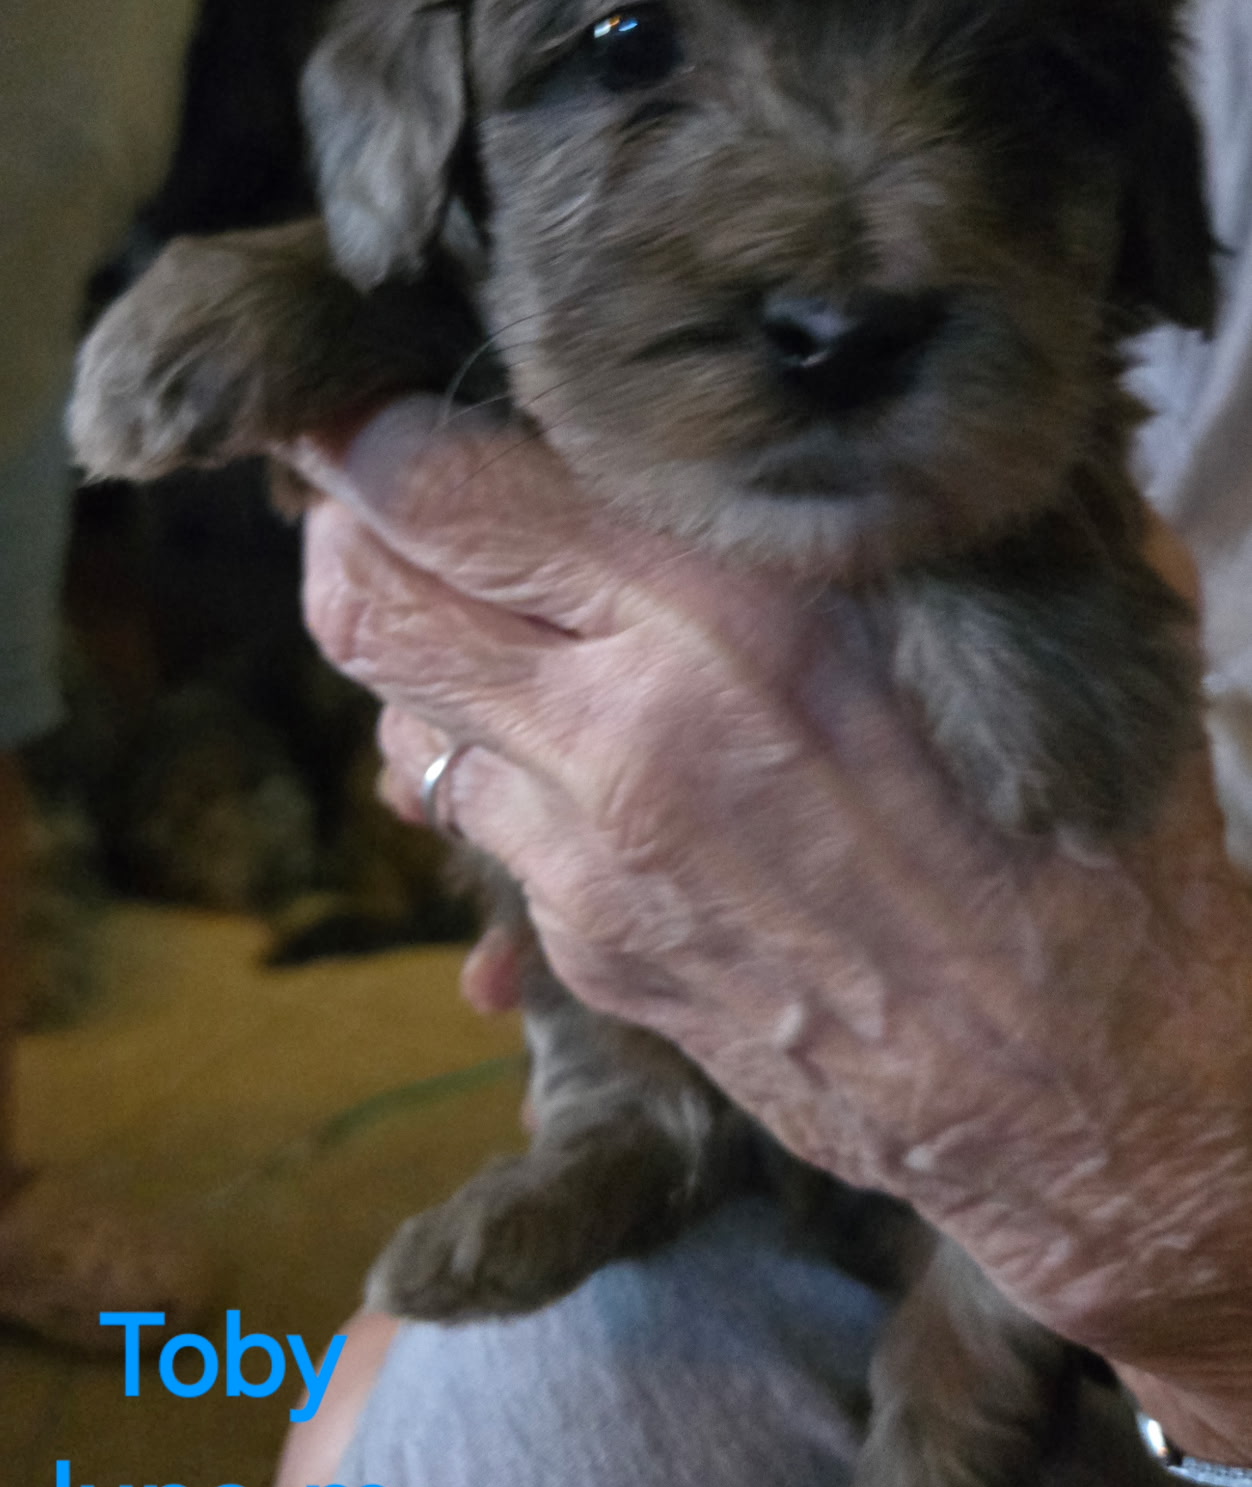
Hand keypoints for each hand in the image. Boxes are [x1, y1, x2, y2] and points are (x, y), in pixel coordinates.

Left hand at [299, 400, 1251, 1462]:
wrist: (1085, 1091)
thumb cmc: (1082, 831)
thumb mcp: (1020, 612)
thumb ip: (896, 498)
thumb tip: (824, 395)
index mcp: (736, 605)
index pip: (454, 488)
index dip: (377, 435)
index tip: (378, 409)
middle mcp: (631, 723)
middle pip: (369, 602)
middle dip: (344, 535)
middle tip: (377, 497)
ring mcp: (593, 854)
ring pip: (400, 722)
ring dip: (424, 659)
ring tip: (490, 621)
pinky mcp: (591, 951)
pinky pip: (483, 831)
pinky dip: (495, 771)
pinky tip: (577, 754)